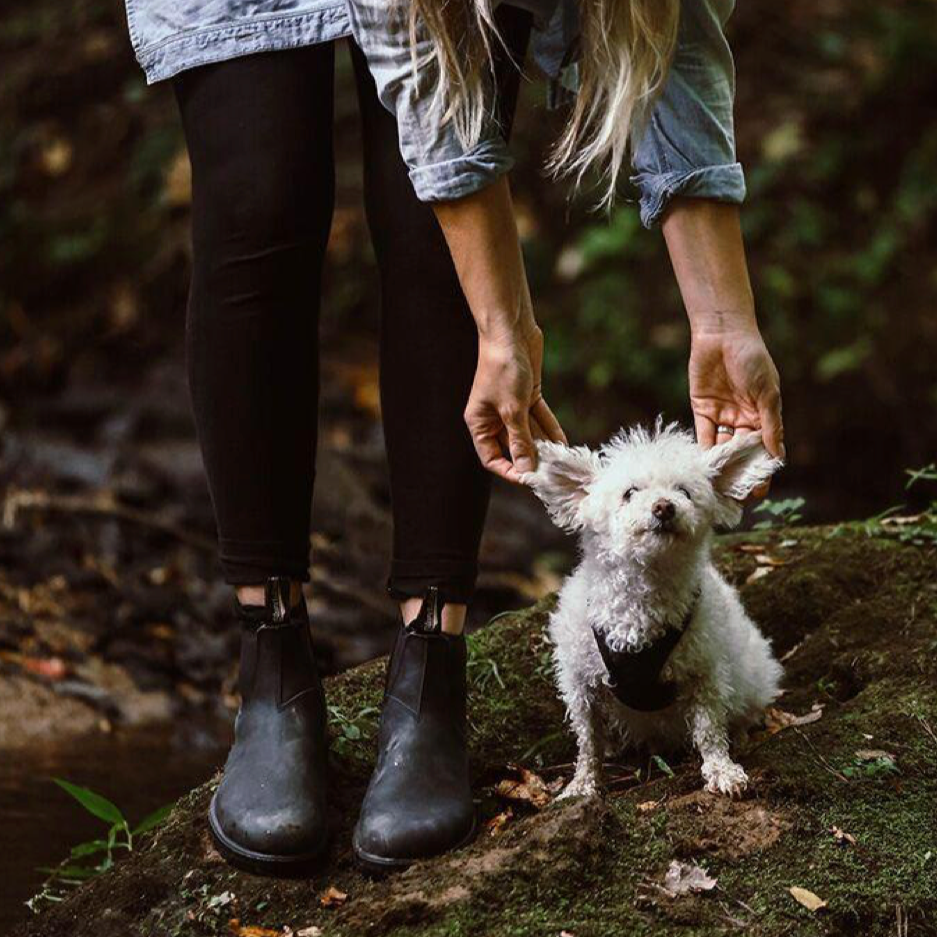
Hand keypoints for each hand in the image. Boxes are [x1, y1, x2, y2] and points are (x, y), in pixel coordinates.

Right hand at [464, 325, 566, 482]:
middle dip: (531, 459)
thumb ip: (521, 440)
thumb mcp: (513, 410)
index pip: (492, 458)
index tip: (529, 480)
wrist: (510, 330)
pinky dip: (550, 430)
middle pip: (512, 447)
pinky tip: (563, 443)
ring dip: (543, 446)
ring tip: (561, 461)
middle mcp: (493, 417)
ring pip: (528, 434)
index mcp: (479, 422)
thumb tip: (526, 468)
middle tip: (551, 473)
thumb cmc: (502, 367)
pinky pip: (539, 419)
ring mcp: (511, 406)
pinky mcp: (527, 395)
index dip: (510, 471)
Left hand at [688, 327, 783, 496]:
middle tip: (736, 496)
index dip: (762, 469)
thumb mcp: (767, 393)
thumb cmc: (752, 359)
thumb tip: (777, 456)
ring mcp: (722, 415)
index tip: (759, 491)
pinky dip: (703, 451)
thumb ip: (770, 425)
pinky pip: (703, 435)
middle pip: (741, 452)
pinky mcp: (702, 409)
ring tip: (718, 488)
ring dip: (720, 466)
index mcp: (764, 415)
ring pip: (721, 447)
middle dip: (739, 474)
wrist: (722, 334)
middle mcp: (743, 418)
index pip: (764, 449)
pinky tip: (704, 468)